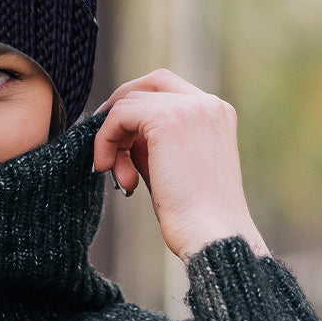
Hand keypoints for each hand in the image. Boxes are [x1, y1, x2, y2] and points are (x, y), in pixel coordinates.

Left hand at [93, 69, 268, 262]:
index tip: (117, 137)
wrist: (211, 235)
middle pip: (148, 85)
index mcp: (216, 113)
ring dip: (112, 138)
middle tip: (105, 145)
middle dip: (120, 111)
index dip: (135, 106)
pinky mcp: (168, 119)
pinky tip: (107, 168)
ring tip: (120, 177)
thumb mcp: (170, 165)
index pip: (167, 88)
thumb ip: (149, 141)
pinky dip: (105, 140)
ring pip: (128, 102)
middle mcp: (207, 103)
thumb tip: (118, 129)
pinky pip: (119, 116)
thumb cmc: (193, 213)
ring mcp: (190, 108)